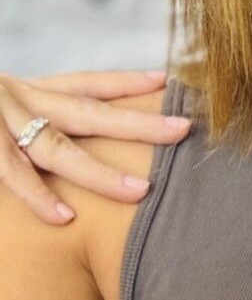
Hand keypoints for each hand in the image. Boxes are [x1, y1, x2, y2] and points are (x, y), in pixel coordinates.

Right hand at [0, 70, 191, 224]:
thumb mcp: (6, 104)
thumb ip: (37, 116)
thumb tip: (72, 137)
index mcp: (31, 90)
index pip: (86, 83)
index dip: (127, 83)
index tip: (166, 82)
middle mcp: (22, 100)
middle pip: (89, 112)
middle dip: (139, 123)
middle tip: (184, 129)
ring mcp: (0, 123)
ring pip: (57, 149)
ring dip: (100, 173)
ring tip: (141, 191)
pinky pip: (11, 175)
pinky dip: (38, 196)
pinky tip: (66, 217)